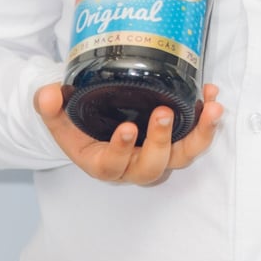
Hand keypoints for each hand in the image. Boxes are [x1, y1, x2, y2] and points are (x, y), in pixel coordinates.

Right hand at [35, 82, 223, 184]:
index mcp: (102, 162)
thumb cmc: (79, 123)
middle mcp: (133, 164)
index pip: (111, 165)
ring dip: (201, 134)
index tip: (126, 128)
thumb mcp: (59, 116)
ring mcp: (158, 153)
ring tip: (212, 108)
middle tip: (164, 113)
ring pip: (183, 156)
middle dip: (161, 141)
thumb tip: (47, 95)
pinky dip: (207, 119)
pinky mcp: (177, 140)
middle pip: (152, 166)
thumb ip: (50, 107)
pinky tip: (212, 94)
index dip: (120, 150)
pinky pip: (196, 136)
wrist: (97, 123)